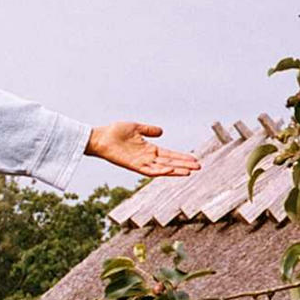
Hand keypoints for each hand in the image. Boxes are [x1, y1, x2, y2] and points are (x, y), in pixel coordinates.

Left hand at [85, 121, 200, 177]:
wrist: (100, 137)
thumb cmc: (115, 132)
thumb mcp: (136, 128)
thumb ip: (149, 130)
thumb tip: (161, 131)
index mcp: (149, 149)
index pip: (170, 154)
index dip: (182, 157)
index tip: (194, 159)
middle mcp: (147, 157)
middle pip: (170, 163)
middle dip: (183, 165)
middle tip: (198, 167)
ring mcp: (141, 162)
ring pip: (162, 169)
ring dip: (175, 170)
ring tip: (189, 172)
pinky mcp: (133, 165)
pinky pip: (148, 171)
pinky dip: (159, 171)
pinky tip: (170, 171)